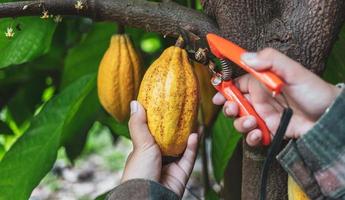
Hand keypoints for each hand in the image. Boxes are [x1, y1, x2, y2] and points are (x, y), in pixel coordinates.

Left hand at [120, 101, 199, 196]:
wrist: (148, 196)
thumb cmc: (139, 171)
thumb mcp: (140, 144)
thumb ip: (139, 124)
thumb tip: (135, 103)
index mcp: (145, 150)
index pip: (154, 132)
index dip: (161, 120)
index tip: (168, 106)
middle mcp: (158, 157)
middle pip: (171, 139)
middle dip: (179, 127)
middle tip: (186, 112)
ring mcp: (170, 166)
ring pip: (183, 147)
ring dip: (189, 135)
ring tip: (196, 120)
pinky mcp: (181, 173)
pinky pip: (189, 158)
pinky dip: (193, 146)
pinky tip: (196, 134)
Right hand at [213, 48, 340, 145]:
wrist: (329, 117)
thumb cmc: (314, 91)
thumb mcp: (294, 71)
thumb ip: (271, 60)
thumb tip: (245, 56)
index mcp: (262, 83)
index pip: (237, 83)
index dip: (225, 87)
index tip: (217, 92)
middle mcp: (260, 100)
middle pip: (234, 103)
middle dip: (228, 107)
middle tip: (233, 108)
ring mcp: (263, 116)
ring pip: (240, 120)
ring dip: (240, 123)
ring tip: (251, 122)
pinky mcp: (269, 131)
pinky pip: (253, 136)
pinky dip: (251, 137)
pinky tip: (258, 134)